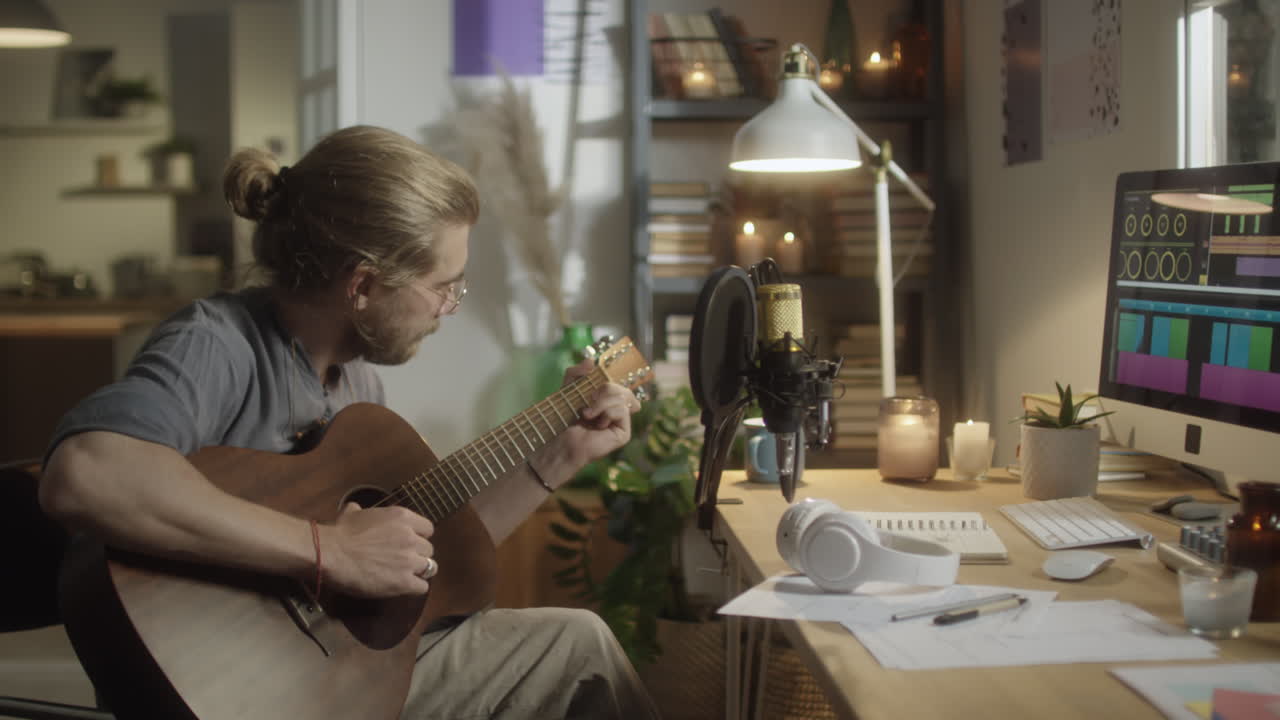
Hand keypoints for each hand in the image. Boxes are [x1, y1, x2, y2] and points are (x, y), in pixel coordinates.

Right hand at [320, 503, 434, 597]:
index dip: (419, 537)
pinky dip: (415, 588)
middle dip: (418, 555)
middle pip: (429, 549)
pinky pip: (422, 587)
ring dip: (419, 572)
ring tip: (407, 576)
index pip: (428, 528)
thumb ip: (359, 510)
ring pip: (431, 568)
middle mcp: (411, 537)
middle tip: (404, 561)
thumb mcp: (351, 513)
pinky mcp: (404, 582)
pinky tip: (403, 587)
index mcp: (402, 518)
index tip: (409, 543)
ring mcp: (410, 560)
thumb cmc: (340, 532)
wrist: (333, 553)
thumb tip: (355, 508)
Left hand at [547, 358, 640, 473]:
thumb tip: (591, 360)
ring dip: (601, 403)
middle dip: (604, 389)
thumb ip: (576, 372)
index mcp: (608, 400)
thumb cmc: (563, 418)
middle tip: (589, 400)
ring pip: (622, 396)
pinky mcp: (624, 433)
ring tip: (587, 414)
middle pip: (622, 387)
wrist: (560, 439)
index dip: (612, 380)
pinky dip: (606, 412)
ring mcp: (622, 422)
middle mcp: (618, 410)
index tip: (598, 384)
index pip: (621, 383)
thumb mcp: (568, 389)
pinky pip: (622, 410)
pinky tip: (596, 423)